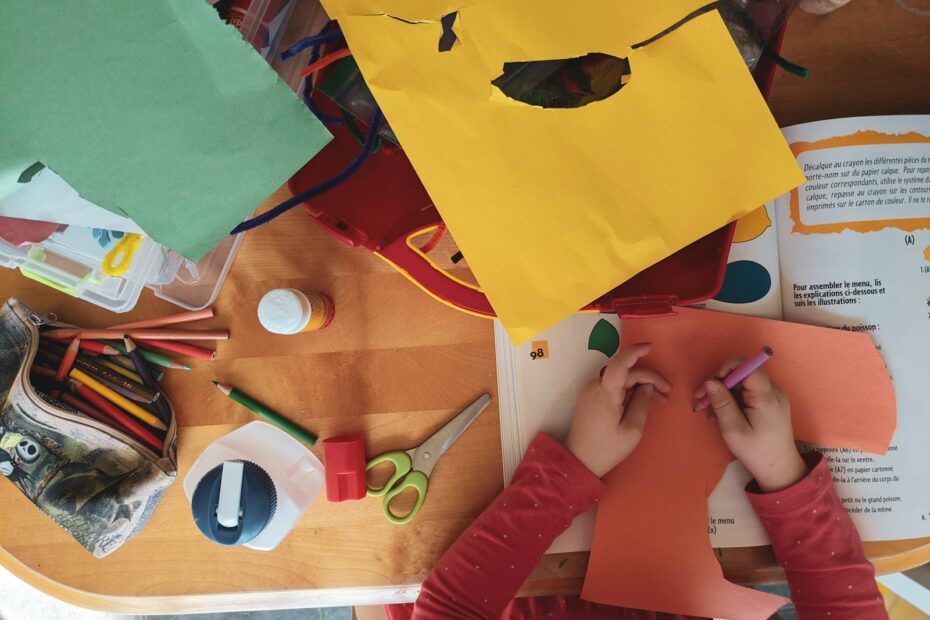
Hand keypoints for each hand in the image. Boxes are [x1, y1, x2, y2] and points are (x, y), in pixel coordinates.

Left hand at [565, 343, 671, 476]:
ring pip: (620, 379)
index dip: (635, 352)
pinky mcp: (591, 399)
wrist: (579, 461)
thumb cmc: (606, 449)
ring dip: (640, 385)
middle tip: (667, 394)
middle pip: (625, 373)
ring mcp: (591, 392)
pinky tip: (642, 400)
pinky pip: (613, 387)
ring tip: (660, 400)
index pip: (620, 363)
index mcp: (605, 393)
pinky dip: (629, 390)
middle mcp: (595, 387)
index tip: (651, 347)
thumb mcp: (632, 430)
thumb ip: (642, 404)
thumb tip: (648, 387)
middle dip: (649, 379)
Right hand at [694, 361, 807, 491]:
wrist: (778, 467)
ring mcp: (771, 395)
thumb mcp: (733, 429)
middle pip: (741, 374)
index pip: (747, 367)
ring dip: (722, 395)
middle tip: (700, 403)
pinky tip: (721, 415)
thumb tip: (709, 381)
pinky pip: (745, 392)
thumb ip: (722, 403)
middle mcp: (772, 390)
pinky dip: (731, 400)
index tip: (710, 385)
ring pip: (740, 384)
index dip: (726, 370)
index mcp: (766, 396)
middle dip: (718, 385)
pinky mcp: (768, 401)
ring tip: (709, 414)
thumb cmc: (756, 451)